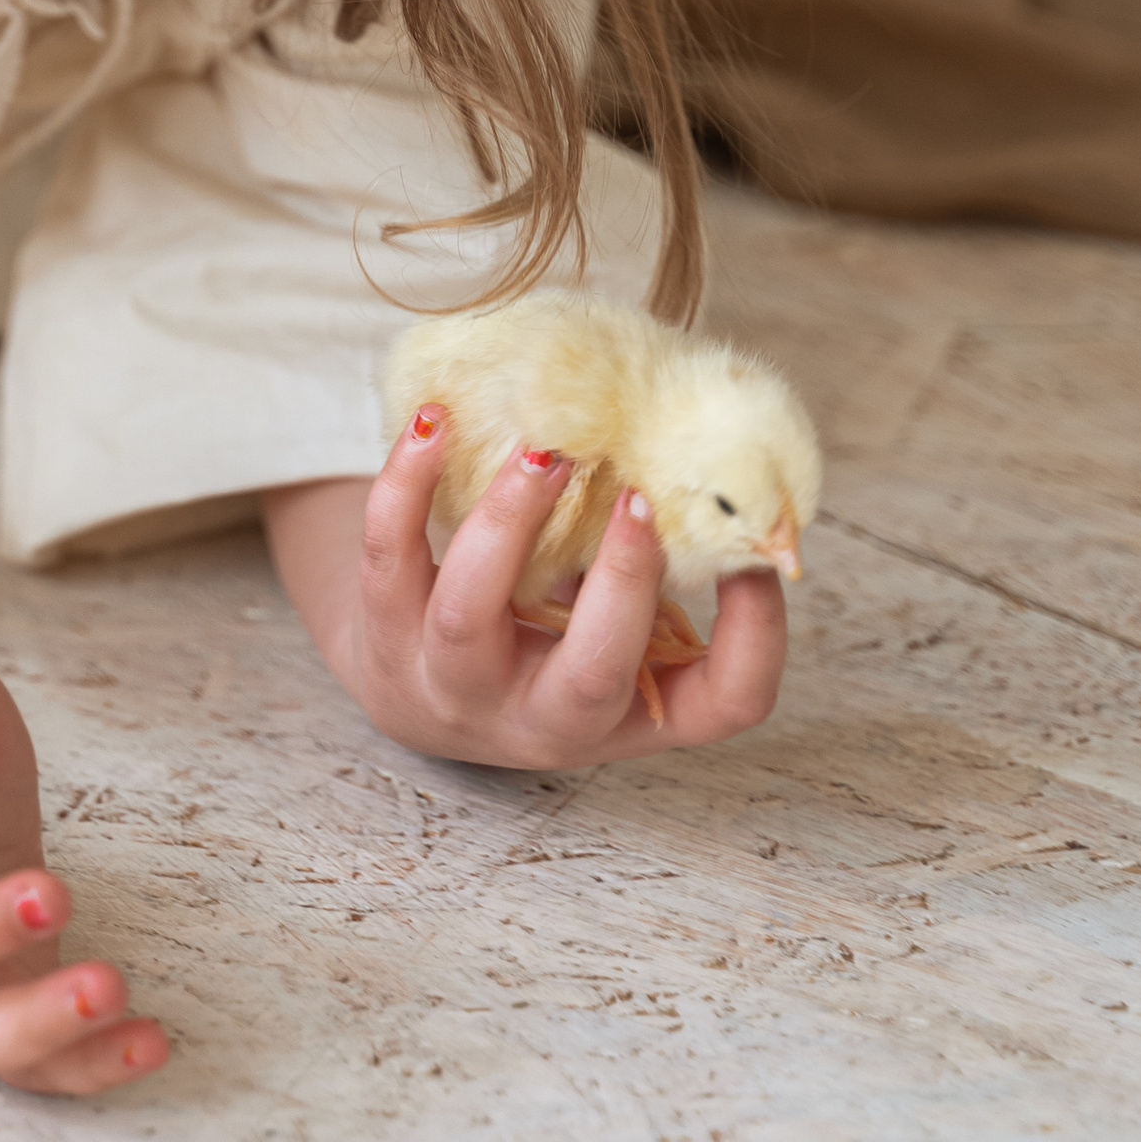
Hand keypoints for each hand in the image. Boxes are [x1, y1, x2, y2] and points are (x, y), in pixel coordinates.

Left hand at [266, 415, 787, 769]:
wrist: (413, 681)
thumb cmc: (538, 634)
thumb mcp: (603, 625)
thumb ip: (647, 566)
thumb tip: (701, 452)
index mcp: (626, 712)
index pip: (722, 704)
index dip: (758, 639)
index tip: (759, 557)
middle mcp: (542, 719)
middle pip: (590, 679)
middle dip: (622, 583)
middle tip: (636, 495)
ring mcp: (453, 685)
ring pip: (469, 614)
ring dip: (511, 518)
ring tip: (543, 447)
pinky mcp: (382, 634)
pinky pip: (389, 555)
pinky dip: (407, 483)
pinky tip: (432, 421)